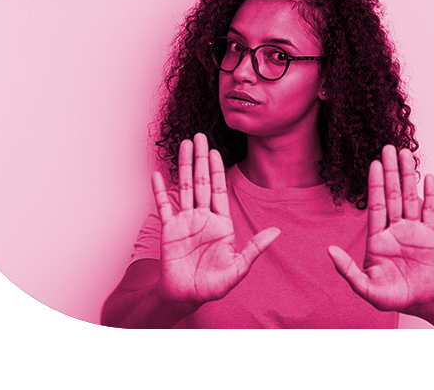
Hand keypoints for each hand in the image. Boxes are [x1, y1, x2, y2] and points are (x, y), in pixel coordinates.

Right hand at [153, 133, 279, 304]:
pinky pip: (164, 206)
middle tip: (199, 136)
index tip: (215, 150)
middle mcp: (203, 218)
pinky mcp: (169, 230)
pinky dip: (160, 191)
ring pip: (184, 187)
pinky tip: (157, 175)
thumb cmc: (212, 285)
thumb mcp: (239, 268)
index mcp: (221, 223)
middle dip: (200, 159)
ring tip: (183, 145)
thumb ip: (256, 248)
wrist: (186, 296)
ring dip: (182, 166)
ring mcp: (185, 222)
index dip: (217, 169)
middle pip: (201, 182)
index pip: (219, 190)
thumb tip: (277, 232)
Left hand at [328, 145, 433, 310]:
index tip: (374, 164)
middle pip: (393, 194)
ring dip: (409, 177)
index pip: (376, 205)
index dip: (375, 184)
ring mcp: (412, 231)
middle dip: (391, 172)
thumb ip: (347, 270)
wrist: (417, 302)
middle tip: (389, 147)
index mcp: (377, 238)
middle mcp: (394, 229)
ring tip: (406, 155)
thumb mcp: (365, 287)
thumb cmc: (390, 297)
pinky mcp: (429, 237)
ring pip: (411, 198)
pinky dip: (430, 195)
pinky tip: (429, 178)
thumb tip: (329, 251)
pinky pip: (430, 211)